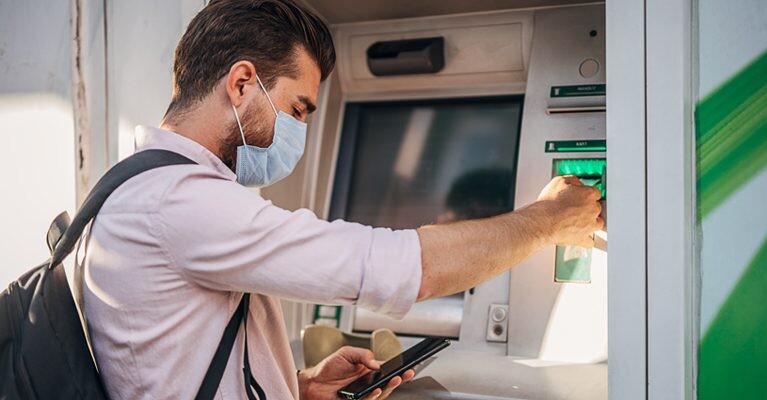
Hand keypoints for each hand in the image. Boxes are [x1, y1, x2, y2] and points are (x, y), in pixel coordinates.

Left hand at [298, 346, 414, 399]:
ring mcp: (363, 394)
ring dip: (389, 387)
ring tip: (394, 379)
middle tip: (407, 373)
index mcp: (369, 371)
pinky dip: (373, 396)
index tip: (409, 366)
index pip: (388, 371)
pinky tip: (376, 390)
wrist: (313, 382)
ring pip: (381, 394)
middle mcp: (368, 383)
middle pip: (388, 383)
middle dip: (400, 379)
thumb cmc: (329, 367)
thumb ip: (363, 355)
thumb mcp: (347, 353)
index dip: (399, 370)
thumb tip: (377, 363)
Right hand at [535, 175, 602, 247]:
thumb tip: (576, 183)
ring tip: (578, 221)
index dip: (585, 194)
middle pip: (596, 208)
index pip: (595, 192)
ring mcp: (589, 226)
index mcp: (589, 195)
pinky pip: (590, 241)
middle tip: (574, 207)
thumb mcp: (559, 181)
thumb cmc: (549, 203)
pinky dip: (585, 239)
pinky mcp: (582, 239)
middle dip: (587, 207)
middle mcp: (593, 210)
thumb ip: (572, 180)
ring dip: (590, 222)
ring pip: (597, 224)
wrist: (542, 222)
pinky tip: (580, 236)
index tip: (580, 195)